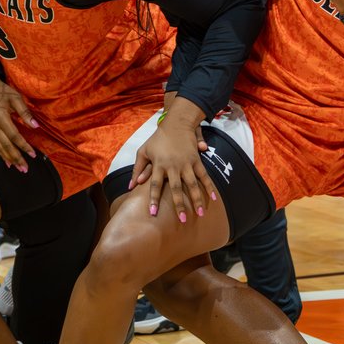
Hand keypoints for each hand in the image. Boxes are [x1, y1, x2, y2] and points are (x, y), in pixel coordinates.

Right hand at [0, 73, 38, 172]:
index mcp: (1, 118)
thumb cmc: (2, 92)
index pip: (14, 136)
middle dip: (16, 158)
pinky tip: (7, 162)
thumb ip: (25, 113)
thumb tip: (36, 126)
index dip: (24, 146)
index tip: (33, 154)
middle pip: (6, 146)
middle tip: (25, 168)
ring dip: (9, 159)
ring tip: (18, 168)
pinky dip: (1, 155)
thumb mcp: (16, 98)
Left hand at [128, 107, 216, 221]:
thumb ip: (137, 169)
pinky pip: (203, 175)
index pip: (155, 185)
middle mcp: (173, 166)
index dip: (154, 199)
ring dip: (196, 199)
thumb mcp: (144, 151)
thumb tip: (130, 186)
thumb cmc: (157, 139)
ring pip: (192, 184)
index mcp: (159, 164)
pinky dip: (208, 186)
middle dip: (179, 204)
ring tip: (200, 214)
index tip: (153, 213)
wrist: (176, 124)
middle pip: (176, 188)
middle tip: (183, 220)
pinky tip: (212, 198)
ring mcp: (186, 163)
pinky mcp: (196, 160)